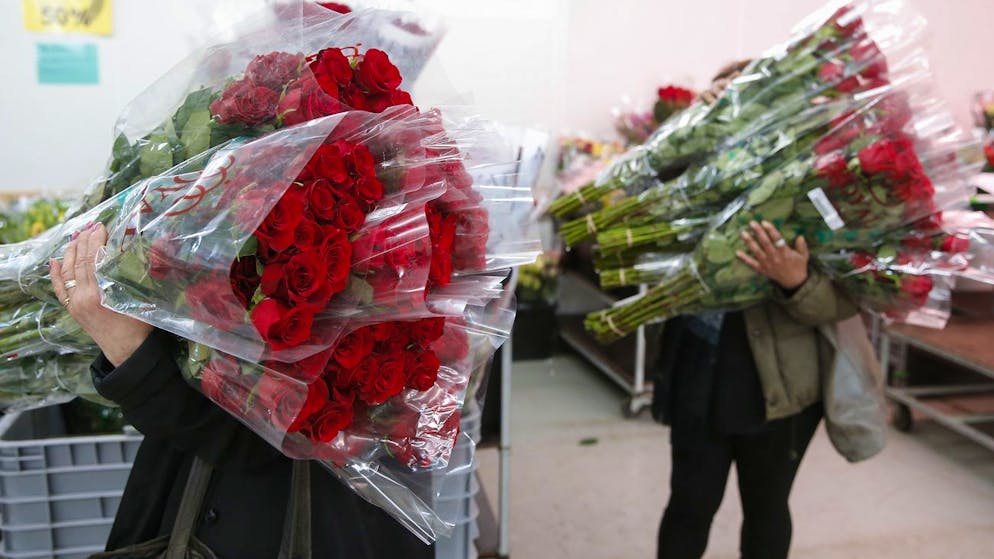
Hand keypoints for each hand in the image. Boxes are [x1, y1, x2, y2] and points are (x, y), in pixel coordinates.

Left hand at [50, 223, 152, 366]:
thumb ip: (144, 272)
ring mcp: (75, 303)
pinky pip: (59, 289)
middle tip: (90, 226)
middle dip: (84, 241)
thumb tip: (154, 245)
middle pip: (79, 261)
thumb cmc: (142, 325)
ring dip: (70, 251)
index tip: (101, 227)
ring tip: (76, 236)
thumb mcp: (145, 297)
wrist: (128, 351)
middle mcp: (84, 297)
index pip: (93, 258)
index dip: (96, 240)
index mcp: (101, 293)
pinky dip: (55, 274)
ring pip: (67, 272)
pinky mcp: (72, 309)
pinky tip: (54, 261)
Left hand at [736, 220, 809, 290]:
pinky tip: (737, 252)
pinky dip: (744, 258)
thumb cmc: (798, 266)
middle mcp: (775, 257)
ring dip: (749, 242)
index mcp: (785, 252)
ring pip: (757, 251)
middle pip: (765, 243)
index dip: (771, 230)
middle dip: (758, 232)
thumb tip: (800, 236)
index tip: (764, 222)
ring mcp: (767, 263)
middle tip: (751, 223)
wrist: (793, 282)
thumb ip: (802, 245)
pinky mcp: (762, 269)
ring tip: (743, 233)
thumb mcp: (803, 255)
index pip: (777, 239)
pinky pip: (751, 264)